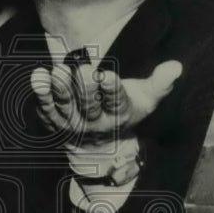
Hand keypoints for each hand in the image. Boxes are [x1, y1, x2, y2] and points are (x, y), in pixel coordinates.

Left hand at [31, 59, 181, 145]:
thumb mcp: (145, 100)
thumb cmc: (123, 112)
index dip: (111, 89)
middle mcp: (94, 123)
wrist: (96, 146)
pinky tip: (37, 76)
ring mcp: (71, 124)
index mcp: (118, 117)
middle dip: (85, 88)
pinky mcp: (53, 121)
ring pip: (65, 106)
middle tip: (83, 70)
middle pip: (89, 106)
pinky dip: (40, 93)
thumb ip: (160, 83)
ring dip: (60, 89)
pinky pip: (45, 108)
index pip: (116, 102)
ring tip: (57, 71)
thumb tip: (176, 66)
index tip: (107, 75)